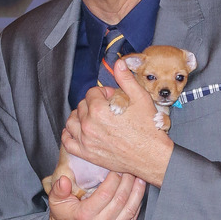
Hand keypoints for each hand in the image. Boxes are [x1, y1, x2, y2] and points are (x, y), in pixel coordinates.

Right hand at [48, 171, 145, 219]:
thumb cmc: (64, 217)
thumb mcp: (56, 202)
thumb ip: (59, 190)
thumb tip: (64, 180)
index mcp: (85, 215)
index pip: (105, 194)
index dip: (114, 179)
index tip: (115, 167)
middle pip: (120, 199)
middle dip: (127, 181)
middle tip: (129, 168)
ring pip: (130, 209)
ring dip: (136, 192)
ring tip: (138, 178)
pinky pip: (132, 217)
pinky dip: (137, 203)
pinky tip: (138, 193)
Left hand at [62, 60, 172, 185]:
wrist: (152, 157)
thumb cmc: (148, 128)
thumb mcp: (140, 98)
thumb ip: (126, 79)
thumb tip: (118, 63)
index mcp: (98, 109)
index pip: (91, 93)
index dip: (103, 93)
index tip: (112, 98)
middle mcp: (88, 124)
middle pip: (82, 106)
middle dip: (93, 104)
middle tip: (107, 109)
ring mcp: (86, 140)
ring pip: (72, 121)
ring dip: (79, 117)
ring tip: (92, 118)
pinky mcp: (86, 154)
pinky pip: (68, 142)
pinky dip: (69, 134)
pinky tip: (77, 130)